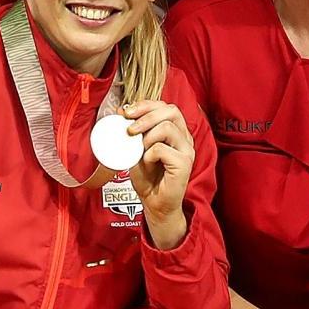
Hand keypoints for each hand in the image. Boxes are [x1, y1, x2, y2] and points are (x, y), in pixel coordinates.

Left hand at [121, 99, 194, 245]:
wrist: (154, 203)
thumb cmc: (148, 177)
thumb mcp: (137, 149)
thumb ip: (134, 132)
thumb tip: (122, 112)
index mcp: (177, 132)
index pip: (166, 107)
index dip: (146, 105)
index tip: (127, 112)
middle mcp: (185, 138)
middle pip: (171, 111)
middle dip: (146, 115)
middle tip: (129, 129)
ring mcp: (187, 151)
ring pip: (167, 127)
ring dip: (147, 136)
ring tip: (140, 150)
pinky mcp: (184, 164)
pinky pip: (162, 149)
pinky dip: (149, 154)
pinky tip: (147, 163)